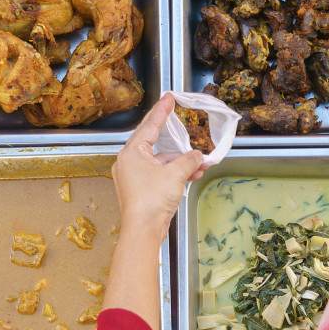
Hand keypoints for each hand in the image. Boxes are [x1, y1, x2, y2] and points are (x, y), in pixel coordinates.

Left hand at [113, 94, 204, 240]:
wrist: (143, 231)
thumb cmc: (152, 201)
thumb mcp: (175, 174)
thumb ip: (188, 160)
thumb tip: (198, 155)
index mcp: (131, 153)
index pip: (149, 126)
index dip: (162, 111)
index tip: (168, 98)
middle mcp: (128, 162)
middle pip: (154, 143)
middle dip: (174, 138)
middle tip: (177, 116)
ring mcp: (133, 177)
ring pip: (159, 162)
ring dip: (179, 162)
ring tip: (199, 162)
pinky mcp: (139, 190)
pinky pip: (158, 174)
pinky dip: (174, 173)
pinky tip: (191, 174)